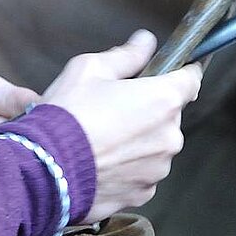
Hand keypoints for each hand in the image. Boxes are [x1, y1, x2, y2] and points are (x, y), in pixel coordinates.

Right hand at [37, 30, 200, 220]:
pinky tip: (100, 162)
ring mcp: (157, 169)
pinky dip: (127, 168)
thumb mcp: (89, 70)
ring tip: (102, 140)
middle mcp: (169, 137)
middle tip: (113, 109)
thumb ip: (126, 56)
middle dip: (148, 110)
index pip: (191, 79)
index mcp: (162, 100)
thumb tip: (145, 42)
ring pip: (155, 147)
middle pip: (169, 116)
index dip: (181, 73)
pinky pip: (141, 174)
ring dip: (138, 142)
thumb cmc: (67, 115)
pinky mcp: (142, 194)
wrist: (43, 169)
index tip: (171, 73)